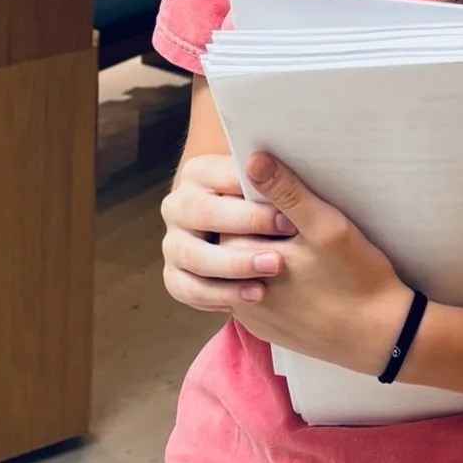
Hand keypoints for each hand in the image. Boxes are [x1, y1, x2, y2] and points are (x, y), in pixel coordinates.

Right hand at [161, 152, 290, 312]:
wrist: (244, 237)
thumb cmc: (263, 207)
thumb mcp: (269, 190)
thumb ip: (272, 179)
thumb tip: (276, 166)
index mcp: (197, 173)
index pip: (222, 178)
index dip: (255, 195)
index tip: (289, 216)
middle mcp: (178, 205)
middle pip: (202, 213)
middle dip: (245, 228)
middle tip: (280, 246)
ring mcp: (173, 242)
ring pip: (195, 255)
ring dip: (234, 265)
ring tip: (272, 272)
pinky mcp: (174, 275)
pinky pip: (190, 289)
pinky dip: (221, 295)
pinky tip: (255, 296)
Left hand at [165, 151, 411, 374]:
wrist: (381, 338)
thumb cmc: (357, 278)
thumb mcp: (327, 226)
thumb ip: (286, 192)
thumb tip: (253, 159)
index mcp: (244, 259)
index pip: (234, 214)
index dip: (264, 204)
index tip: (295, 207)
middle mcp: (236, 290)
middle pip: (239, 242)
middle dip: (264, 230)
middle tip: (305, 231)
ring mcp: (250, 314)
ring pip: (248, 269)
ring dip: (270, 256)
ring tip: (308, 256)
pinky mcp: (266, 329)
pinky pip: (259, 295)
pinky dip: (275, 283)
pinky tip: (305, 280)